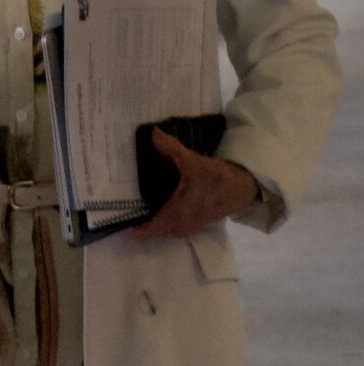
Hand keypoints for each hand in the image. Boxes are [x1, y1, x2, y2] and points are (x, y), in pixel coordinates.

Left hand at [134, 131, 260, 240]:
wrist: (247, 187)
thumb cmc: (218, 178)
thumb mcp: (193, 162)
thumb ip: (170, 148)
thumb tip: (152, 133)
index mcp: (175, 215)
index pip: (146, 231)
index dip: (131, 226)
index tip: (119, 213)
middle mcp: (180, 226)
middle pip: (152, 229)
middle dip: (140, 219)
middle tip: (125, 201)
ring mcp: (189, 226)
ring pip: (164, 227)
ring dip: (154, 218)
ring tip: (139, 200)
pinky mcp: (197, 222)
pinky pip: (174, 224)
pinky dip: (165, 216)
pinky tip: (160, 201)